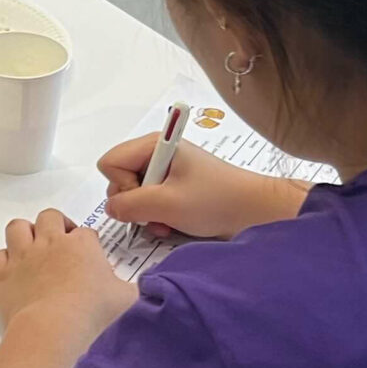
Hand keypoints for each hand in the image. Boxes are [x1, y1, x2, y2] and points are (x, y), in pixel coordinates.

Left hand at [0, 209, 133, 335]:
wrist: (52, 329)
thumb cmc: (90, 313)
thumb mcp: (127, 300)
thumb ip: (135, 288)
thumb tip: (141, 289)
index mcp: (82, 245)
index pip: (86, 232)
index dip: (88, 243)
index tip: (91, 257)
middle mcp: (50, 243)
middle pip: (50, 217)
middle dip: (56, 225)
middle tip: (61, 242)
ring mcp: (23, 256)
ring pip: (18, 227)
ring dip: (25, 234)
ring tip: (33, 247)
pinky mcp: (3, 275)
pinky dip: (5, 260)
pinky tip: (14, 270)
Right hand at [95, 135, 308, 240]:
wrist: (255, 211)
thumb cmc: (217, 201)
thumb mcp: (168, 204)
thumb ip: (129, 205)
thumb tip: (111, 208)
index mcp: (155, 144)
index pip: (111, 163)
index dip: (122, 185)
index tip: (147, 196)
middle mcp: (157, 153)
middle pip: (119, 178)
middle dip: (134, 202)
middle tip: (158, 211)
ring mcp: (166, 170)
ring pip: (133, 193)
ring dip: (146, 213)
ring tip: (168, 220)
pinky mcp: (174, 186)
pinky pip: (149, 201)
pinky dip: (156, 216)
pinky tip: (172, 223)